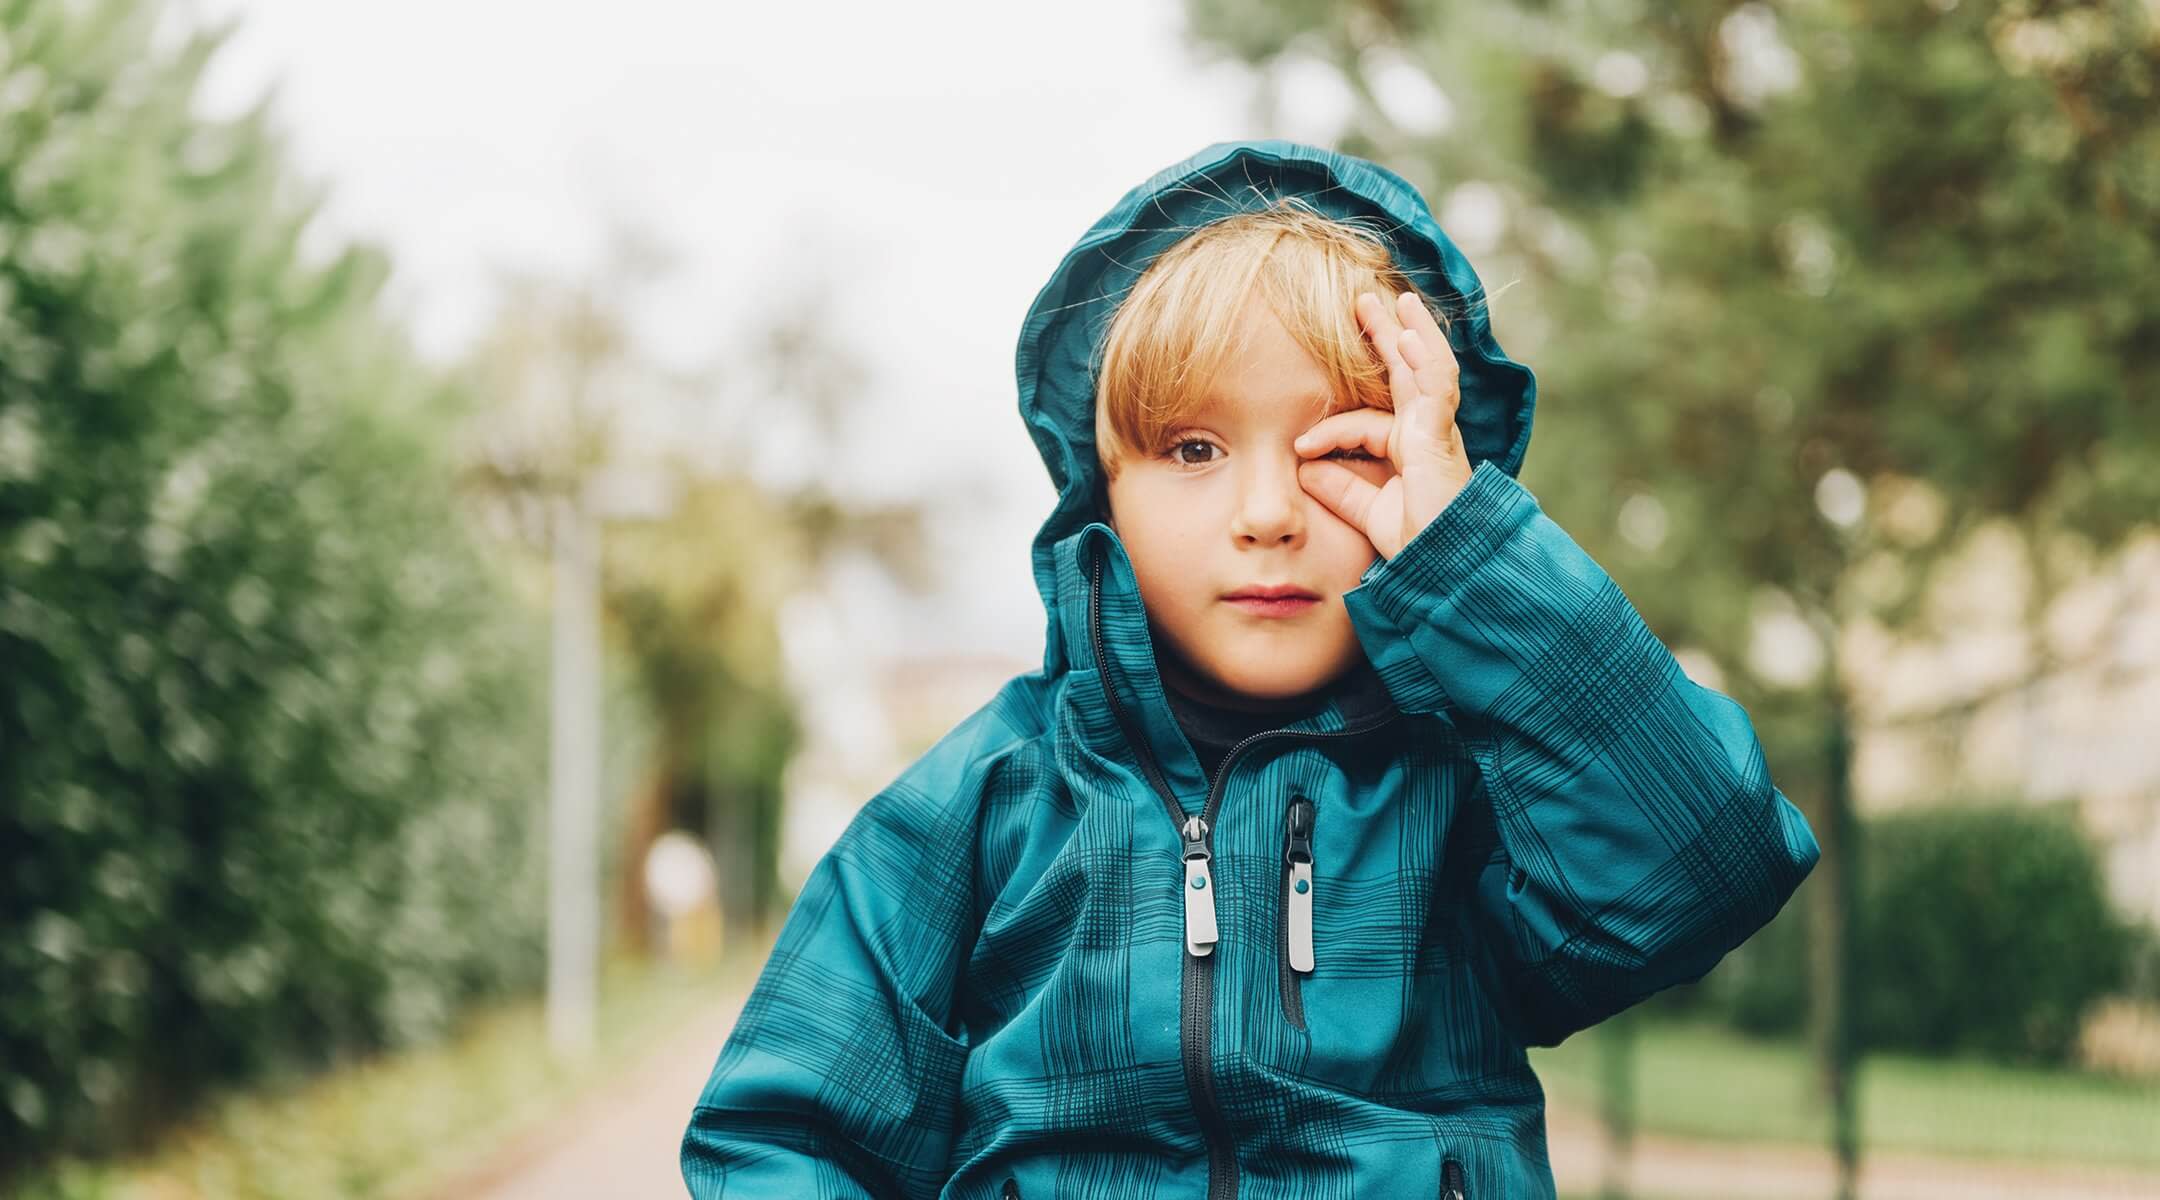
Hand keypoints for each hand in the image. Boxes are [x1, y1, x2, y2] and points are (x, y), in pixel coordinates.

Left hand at [1294, 290, 1474, 560]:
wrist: (1446, 564)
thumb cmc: (1417, 543)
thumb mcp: (1369, 512)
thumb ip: (1341, 489)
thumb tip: (1305, 468)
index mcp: (1412, 449)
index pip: (1366, 421)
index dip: (1330, 430)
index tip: (1299, 447)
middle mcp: (1429, 433)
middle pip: (1406, 373)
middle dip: (1387, 335)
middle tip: (1365, 301)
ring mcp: (1439, 432)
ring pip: (1427, 369)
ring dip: (1412, 332)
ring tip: (1398, 300)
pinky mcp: (1443, 437)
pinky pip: (1435, 389)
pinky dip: (1423, 361)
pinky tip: (1409, 336)